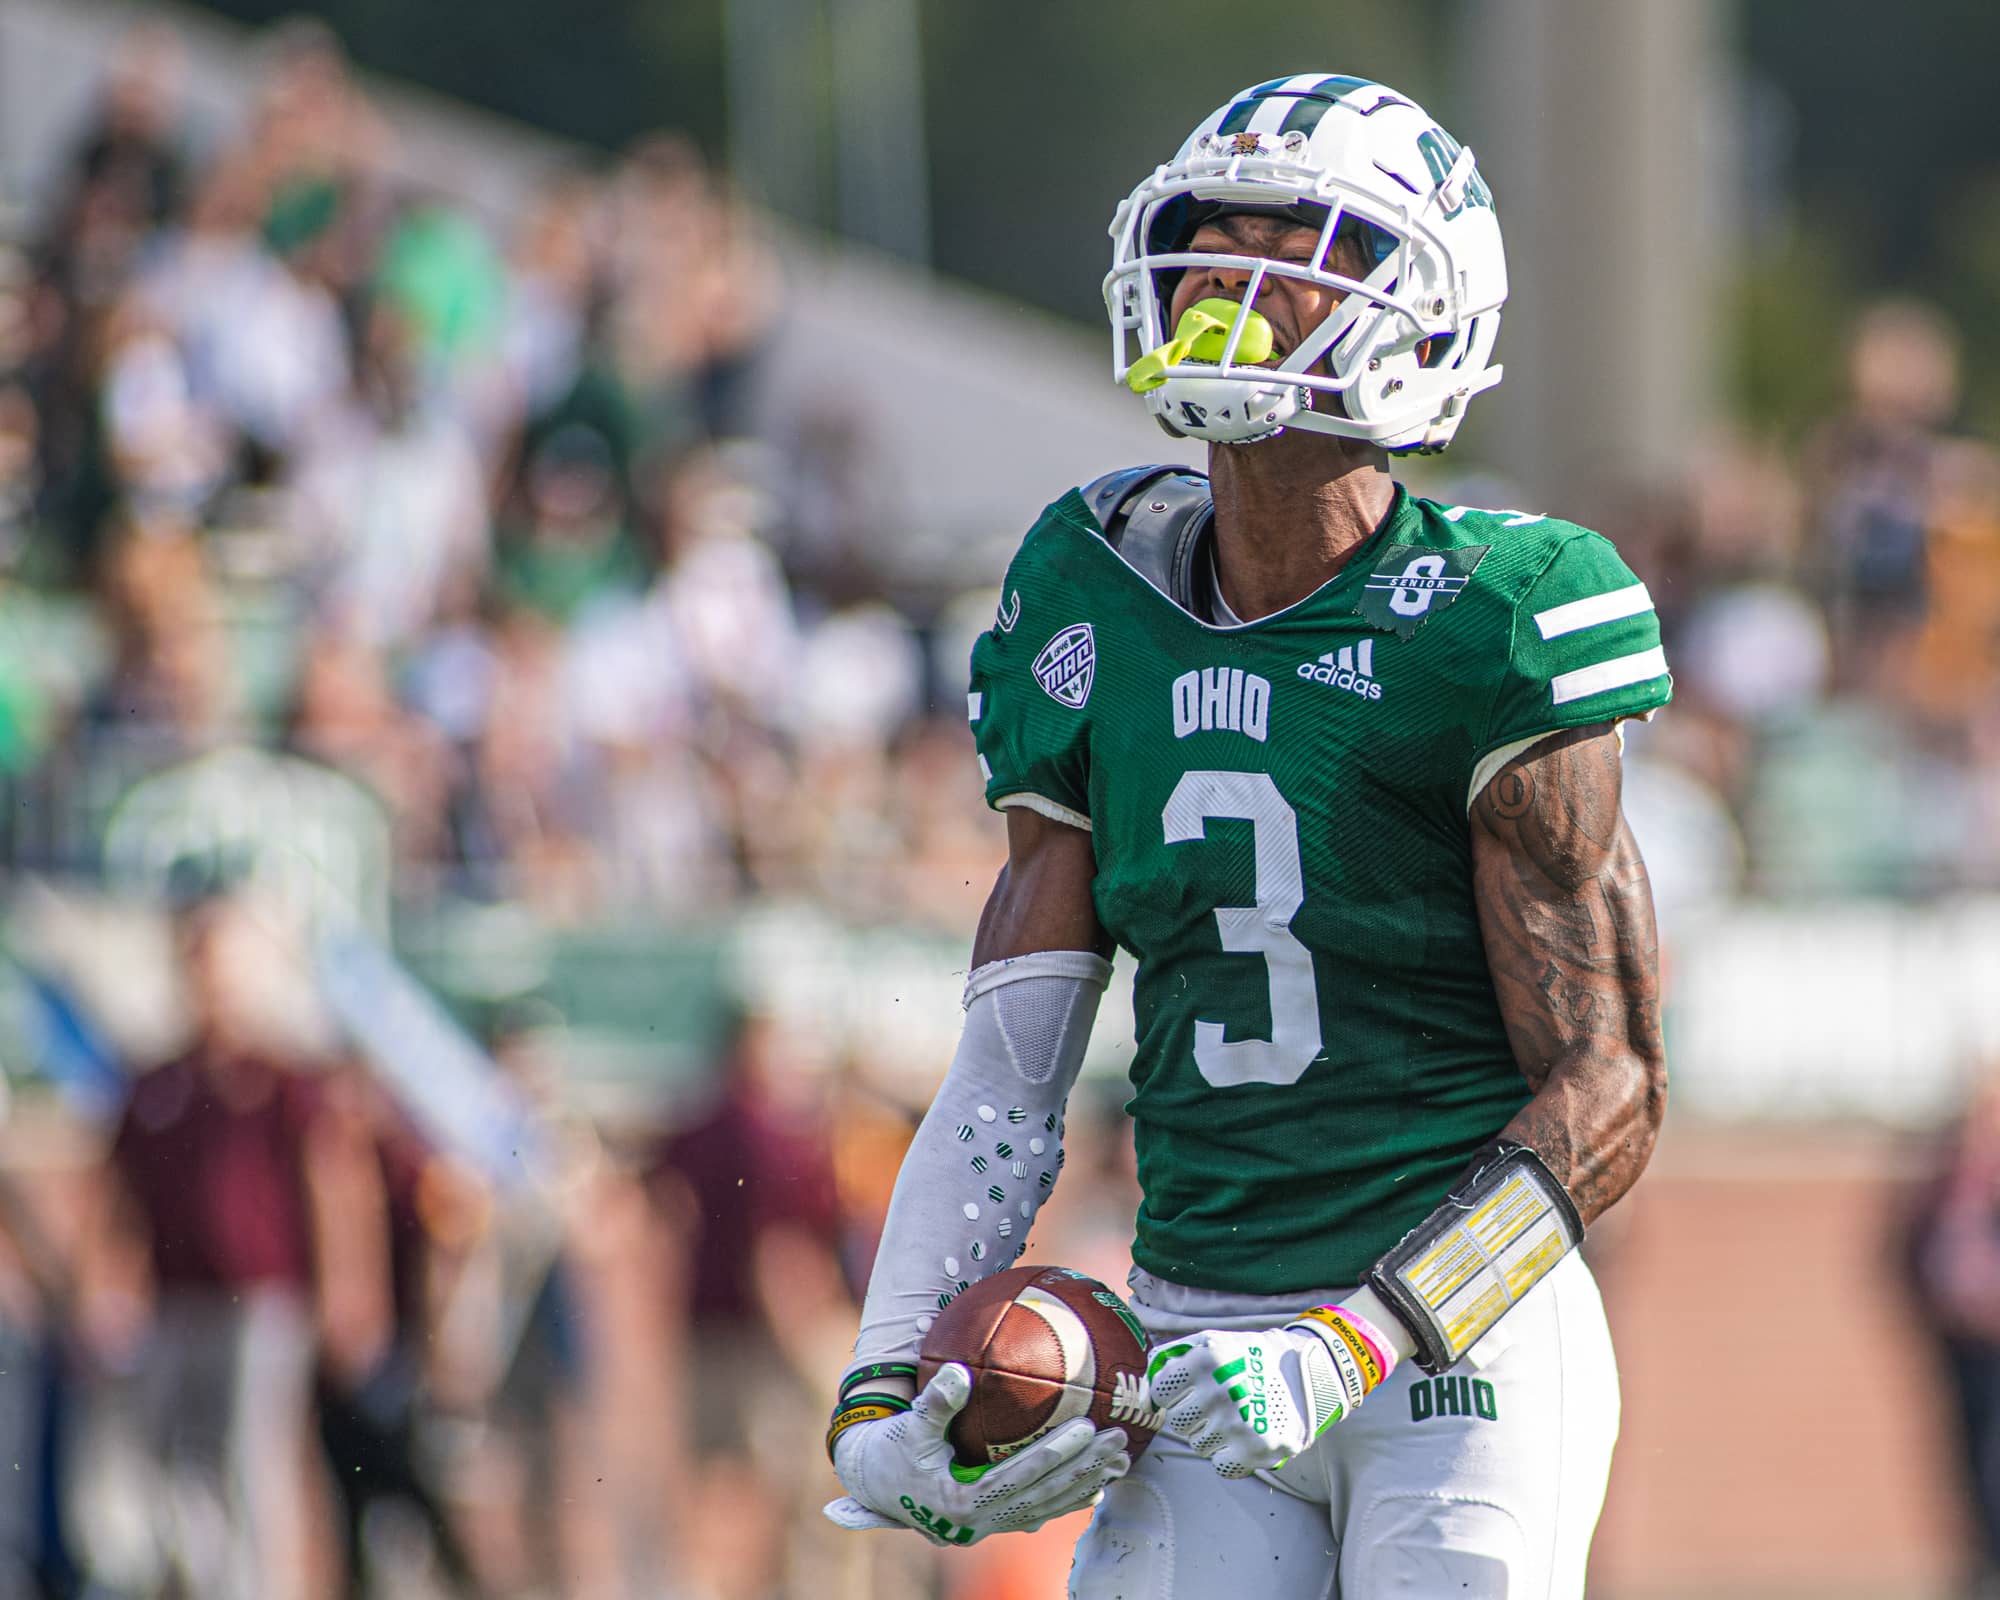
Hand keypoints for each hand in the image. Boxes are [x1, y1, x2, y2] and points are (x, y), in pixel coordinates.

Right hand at [824, 1363, 1129, 1545]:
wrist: (878, 1485)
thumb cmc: (895, 1448)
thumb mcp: (910, 1424)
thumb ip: (936, 1402)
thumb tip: (962, 1372)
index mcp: (961, 1502)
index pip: (1020, 1477)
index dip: (1055, 1454)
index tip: (1087, 1426)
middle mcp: (980, 1523)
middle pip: (1043, 1496)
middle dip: (1085, 1469)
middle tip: (1118, 1439)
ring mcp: (990, 1526)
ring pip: (1047, 1508)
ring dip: (1086, 1484)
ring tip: (1120, 1459)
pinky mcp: (995, 1522)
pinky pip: (1039, 1511)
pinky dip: (1068, 1499)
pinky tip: (1098, 1485)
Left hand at [1146, 1306, 1389, 1476]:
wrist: (1308, 1374)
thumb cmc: (1249, 1357)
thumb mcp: (1212, 1341)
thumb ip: (1173, 1356)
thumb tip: (1143, 1380)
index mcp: (1207, 1359)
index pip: (1159, 1392)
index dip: (1170, 1393)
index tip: (1184, 1391)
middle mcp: (1221, 1390)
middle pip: (1176, 1422)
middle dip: (1191, 1414)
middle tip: (1216, 1403)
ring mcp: (1239, 1422)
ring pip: (1197, 1445)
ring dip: (1211, 1435)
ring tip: (1236, 1416)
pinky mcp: (1257, 1449)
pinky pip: (1220, 1466)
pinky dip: (1229, 1457)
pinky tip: (1244, 1437)